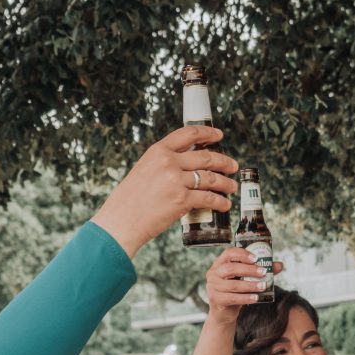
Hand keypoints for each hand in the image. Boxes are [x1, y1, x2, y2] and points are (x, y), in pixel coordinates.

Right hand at [91, 126, 238, 257]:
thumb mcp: (144, 170)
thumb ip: (163, 165)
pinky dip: (221, 202)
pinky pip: (210, 198)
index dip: (208, 133)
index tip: (219, 135)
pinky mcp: (182, 200)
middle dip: (224, 161)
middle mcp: (168, 162)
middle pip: (206, 157)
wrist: (121, 220)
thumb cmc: (130, 200)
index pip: (188, 134)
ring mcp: (176, 181)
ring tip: (232, 187)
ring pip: (211, 178)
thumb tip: (185, 166)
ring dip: (227, 183)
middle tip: (233, 166)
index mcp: (157, 151)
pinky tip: (225, 204)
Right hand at [204, 247, 284, 324]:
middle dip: (249, 270)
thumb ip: (260, 271)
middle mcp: (214, 273)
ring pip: (233, 285)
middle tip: (263, 272)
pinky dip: (245, 298)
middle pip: (230, 268)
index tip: (256, 258)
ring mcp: (213, 286)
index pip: (228, 253)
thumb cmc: (236, 291)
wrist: (224, 312)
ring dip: (250, 285)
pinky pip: (232, 298)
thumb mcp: (246, 279)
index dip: (242, 254)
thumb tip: (279, 265)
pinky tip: (256, 298)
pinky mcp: (216, 299)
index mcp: (220, 263)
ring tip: (263, 286)